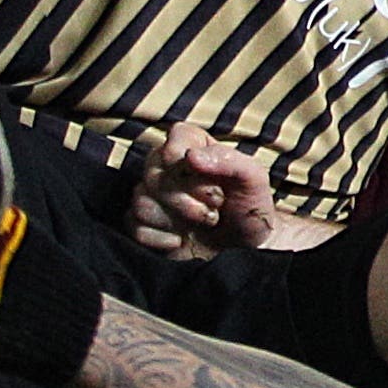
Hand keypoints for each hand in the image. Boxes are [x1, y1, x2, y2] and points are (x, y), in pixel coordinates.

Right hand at [123, 121, 274, 256]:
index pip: (176, 136)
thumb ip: (229, 161)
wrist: (246, 251)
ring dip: (176, 218)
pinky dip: (161, 237)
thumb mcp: (253, 181)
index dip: (188, 159)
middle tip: (215, 206)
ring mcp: (153, 197)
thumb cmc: (250, 211)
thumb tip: (191, 158)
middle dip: (187, 196)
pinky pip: (133, 225)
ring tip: (204, 223)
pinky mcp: (143, 224)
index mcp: (196, 148)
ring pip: (141, 200)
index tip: (211, 179)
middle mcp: (169, 169)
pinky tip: (181, 239)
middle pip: (154, 172)